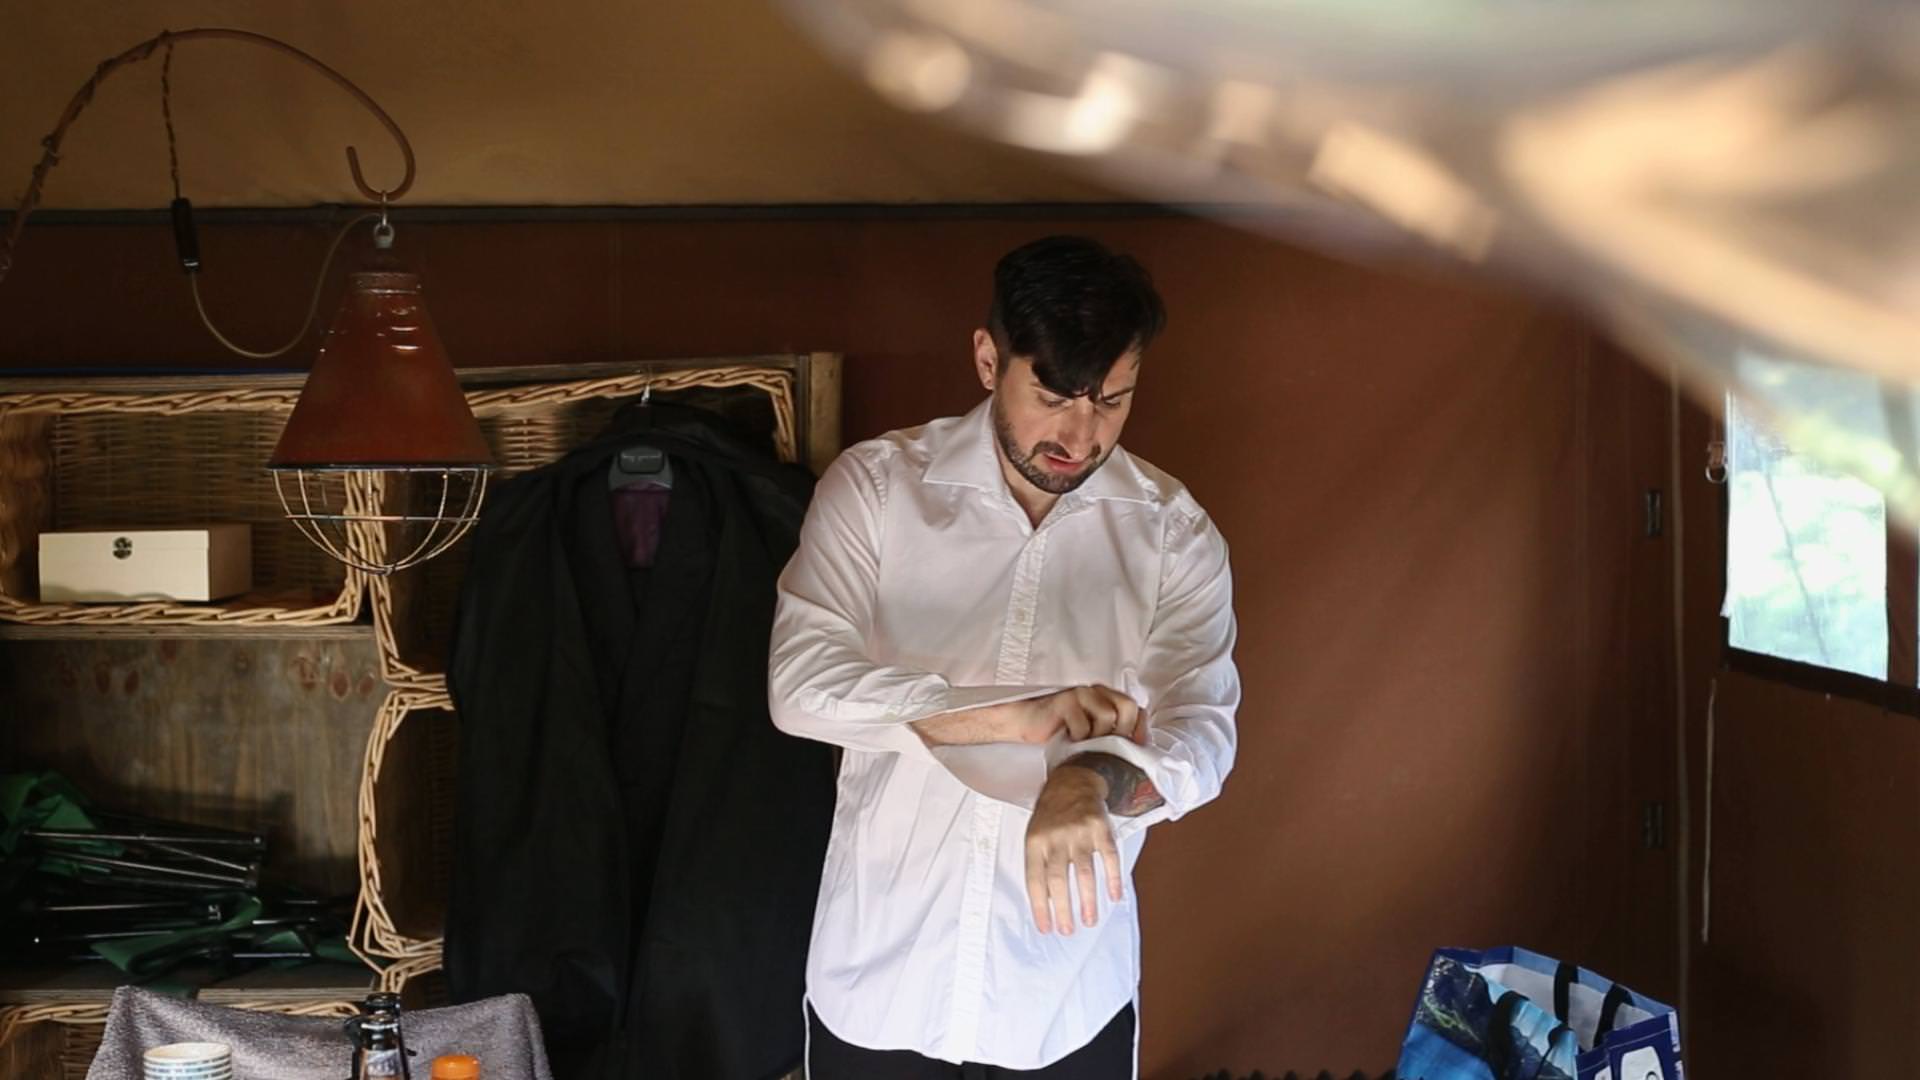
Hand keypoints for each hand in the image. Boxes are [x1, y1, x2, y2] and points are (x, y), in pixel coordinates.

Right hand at [1024, 685, 1144, 743]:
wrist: (1030, 723)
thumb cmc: (1063, 730)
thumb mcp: (1093, 734)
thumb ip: (1113, 735)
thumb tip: (1135, 753)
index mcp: (1108, 698)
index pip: (1137, 709)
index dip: (1139, 730)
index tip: (1134, 747)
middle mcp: (1098, 692)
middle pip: (1127, 707)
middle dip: (1122, 731)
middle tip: (1107, 745)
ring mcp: (1082, 694)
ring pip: (1107, 715)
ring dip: (1097, 736)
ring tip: (1084, 742)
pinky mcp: (1065, 700)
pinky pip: (1083, 723)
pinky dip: (1078, 737)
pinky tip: (1069, 738)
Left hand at [1024, 765, 1121, 934]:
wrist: (1071, 781)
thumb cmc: (1050, 816)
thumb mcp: (1034, 835)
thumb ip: (1038, 865)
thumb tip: (1045, 906)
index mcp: (1035, 842)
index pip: (1035, 880)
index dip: (1040, 907)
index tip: (1046, 928)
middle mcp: (1056, 838)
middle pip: (1058, 879)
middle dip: (1063, 909)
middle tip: (1068, 930)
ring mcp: (1079, 832)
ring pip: (1084, 872)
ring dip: (1087, 900)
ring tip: (1090, 920)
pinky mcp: (1100, 828)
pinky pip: (1108, 856)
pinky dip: (1113, 878)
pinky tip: (1114, 896)